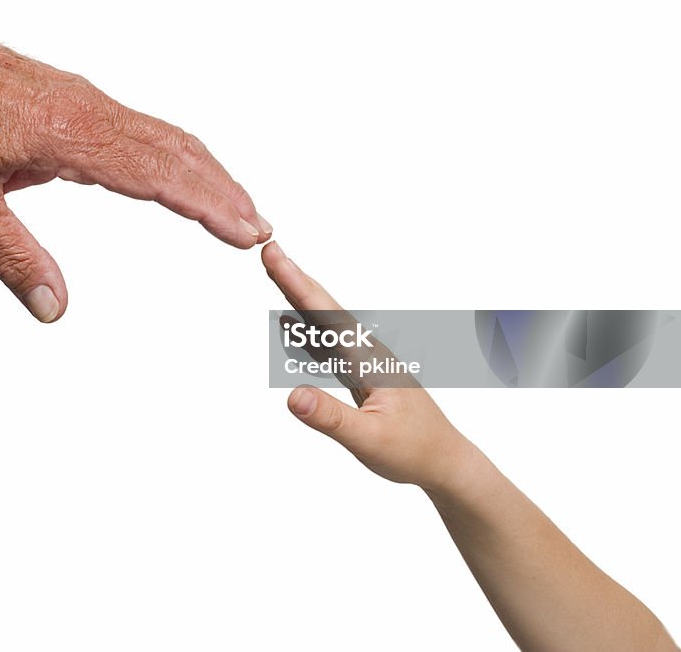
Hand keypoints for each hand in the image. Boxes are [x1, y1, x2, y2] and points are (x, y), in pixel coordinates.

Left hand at [0, 0, 270, 321]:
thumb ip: (11, 255)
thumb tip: (53, 308)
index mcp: (68, 135)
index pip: (158, 174)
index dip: (209, 205)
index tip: (248, 232)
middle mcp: (87, 110)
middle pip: (176, 151)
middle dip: (222, 190)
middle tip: (260, 227)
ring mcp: (80, 97)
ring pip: (162, 134)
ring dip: (203, 169)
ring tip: (234, 202)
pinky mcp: (68, 95)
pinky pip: (137, 125)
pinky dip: (171, 152)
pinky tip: (174, 170)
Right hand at [262, 241, 476, 494]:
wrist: (446, 463)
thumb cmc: (413, 452)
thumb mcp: (368, 440)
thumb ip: (330, 418)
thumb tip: (292, 395)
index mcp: (370, 360)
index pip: (325, 317)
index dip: (296, 285)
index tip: (275, 257)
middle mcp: (368, 353)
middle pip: (324, 310)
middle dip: (295, 280)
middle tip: (269, 252)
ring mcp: (366, 362)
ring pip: (325, 324)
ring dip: (300, 299)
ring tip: (277, 275)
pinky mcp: (362, 374)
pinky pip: (328, 345)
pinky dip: (306, 329)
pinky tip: (291, 324)